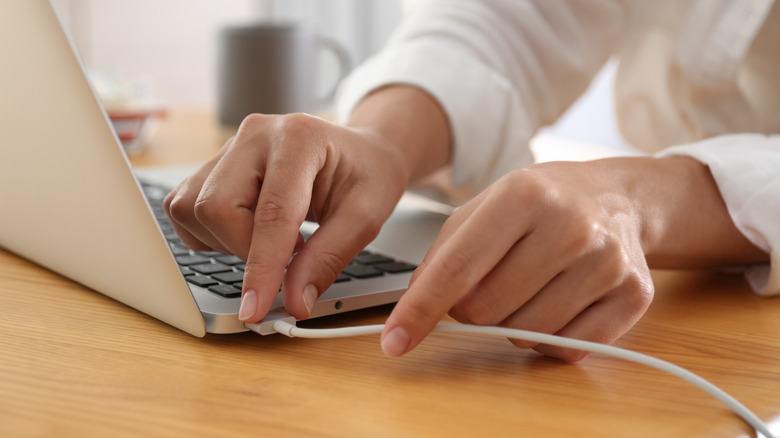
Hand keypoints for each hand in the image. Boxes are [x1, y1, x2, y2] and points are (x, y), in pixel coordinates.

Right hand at [163, 85, 451, 322]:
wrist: (360, 152)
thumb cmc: (366, 175)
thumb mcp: (365, 218)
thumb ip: (328, 259)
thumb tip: (294, 301)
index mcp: (299, 139)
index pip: (270, 213)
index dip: (262, 267)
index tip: (256, 309)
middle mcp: (256, 135)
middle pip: (216, 207)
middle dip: (245, 251)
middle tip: (287, 257)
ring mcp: (230, 147)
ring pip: (193, 209)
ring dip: (227, 242)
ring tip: (271, 239)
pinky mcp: (213, 165)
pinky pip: (187, 209)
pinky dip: (213, 234)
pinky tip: (249, 230)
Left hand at [380, 156, 765, 361]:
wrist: (619, 198)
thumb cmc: (541, 203)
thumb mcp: (484, 206)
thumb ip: (444, 252)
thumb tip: (415, 305)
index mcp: (524, 195)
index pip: (458, 269)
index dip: (421, 310)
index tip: (395, 340)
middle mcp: (570, 226)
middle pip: (485, 310)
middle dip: (472, 309)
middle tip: (491, 282)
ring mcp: (607, 262)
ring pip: (524, 335)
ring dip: (511, 323)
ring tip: (529, 286)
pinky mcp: (633, 294)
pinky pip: (566, 349)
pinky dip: (549, 338)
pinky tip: (559, 301)